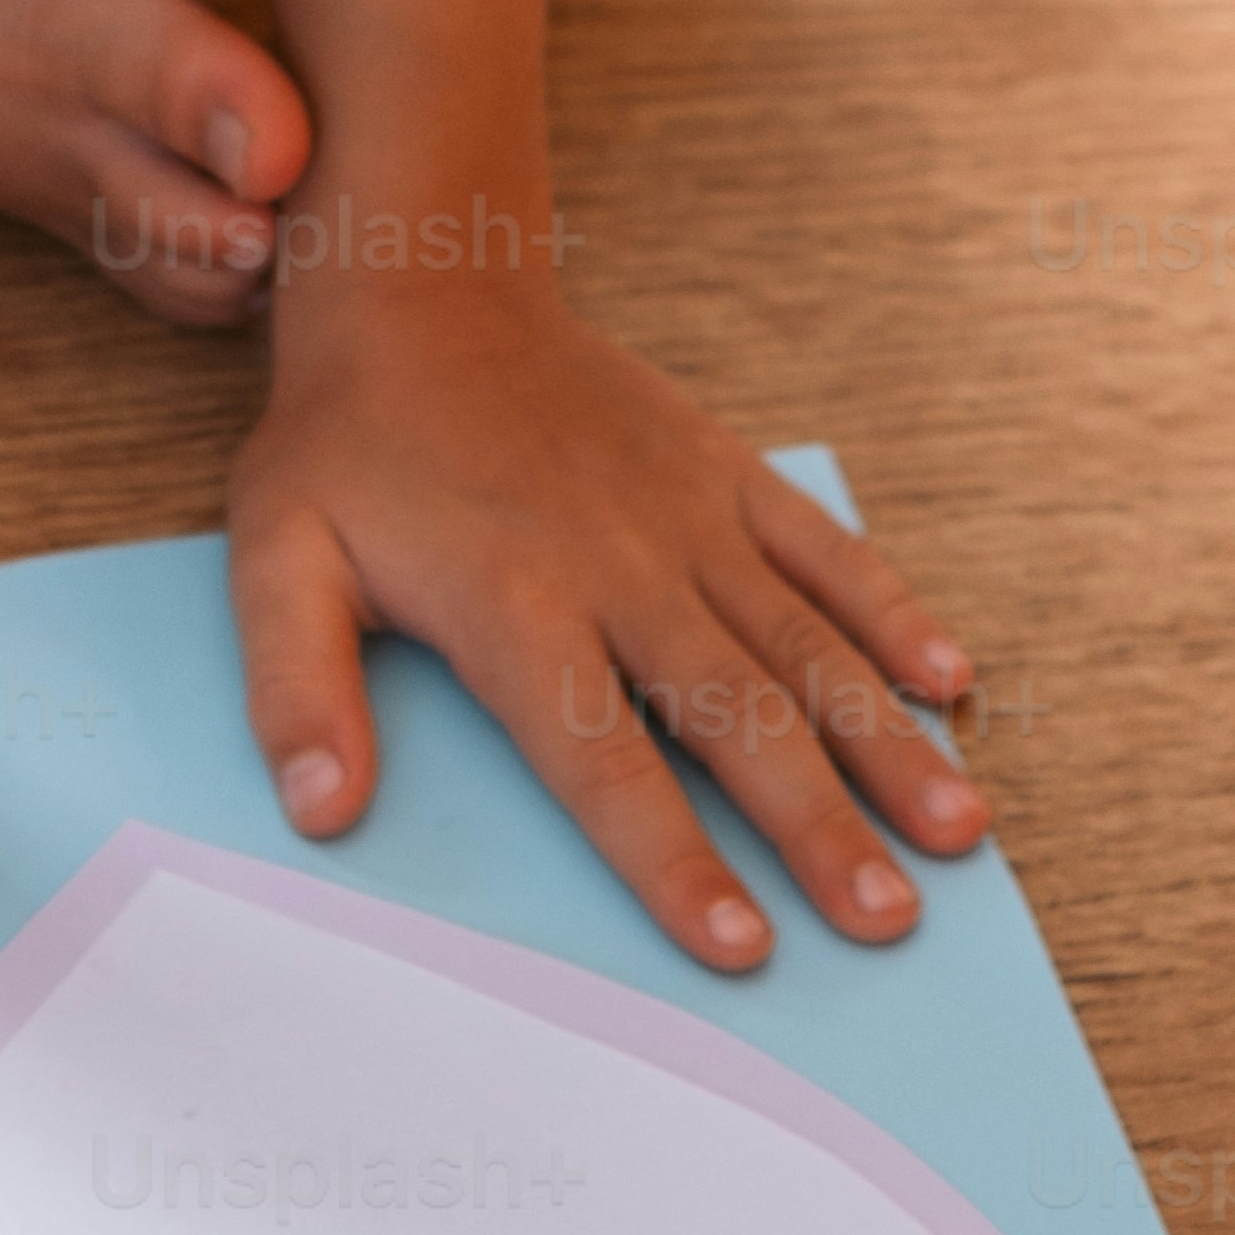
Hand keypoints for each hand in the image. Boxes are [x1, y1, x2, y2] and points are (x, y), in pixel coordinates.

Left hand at [230, 278, 985, 968]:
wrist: (428, 288)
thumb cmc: (348, 445)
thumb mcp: (276, 557)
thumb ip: (295, 686)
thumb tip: (320, 810)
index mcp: (515, 607)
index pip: (602, 761)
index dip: (672, 858)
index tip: (741, 945)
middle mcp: (623, 567)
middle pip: (736, 719)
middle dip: (820, 825)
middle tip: (888, 921)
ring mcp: (689, 517)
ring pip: (805, 645)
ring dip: (885, 741)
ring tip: (958, 830)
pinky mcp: (727, 471)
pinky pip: (826, 549)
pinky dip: (894, 609)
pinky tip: (952, 680)